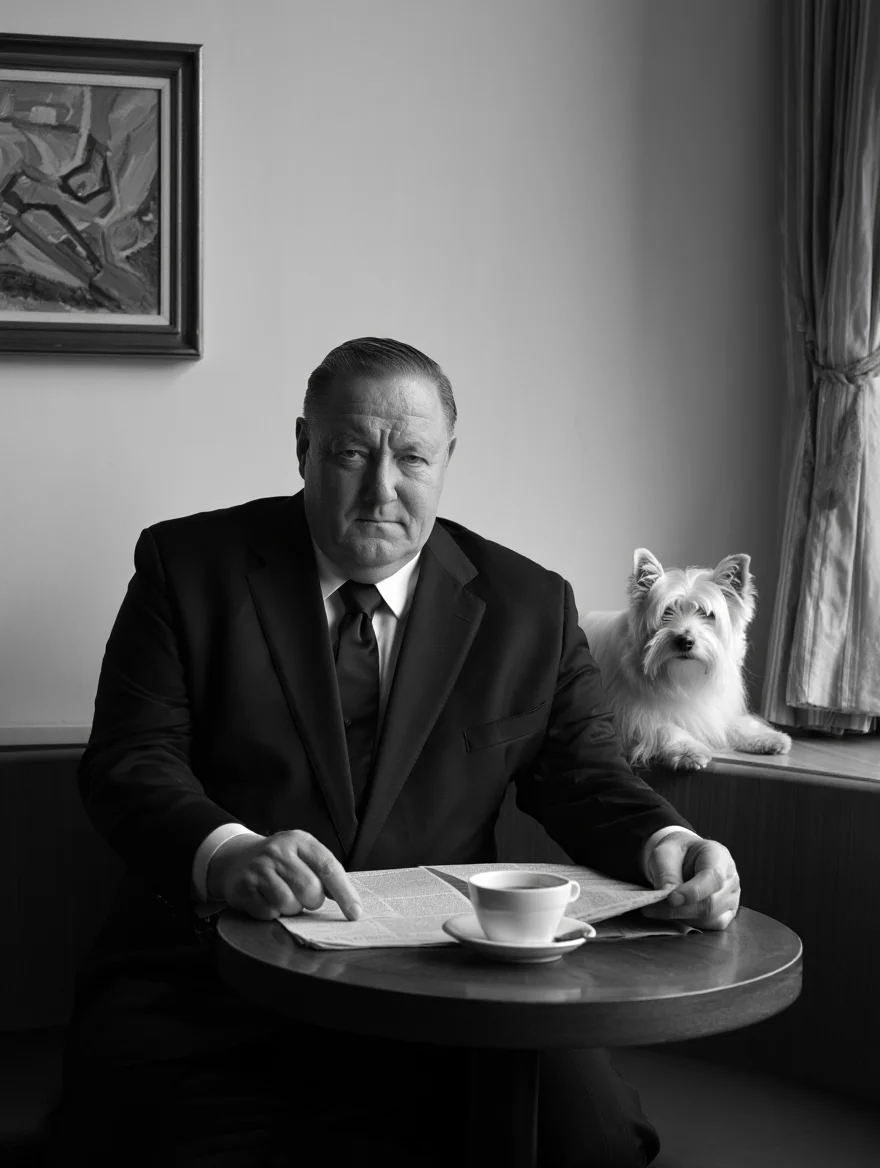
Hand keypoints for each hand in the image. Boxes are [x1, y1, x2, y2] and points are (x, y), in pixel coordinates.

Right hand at [207, 829, 362, 921]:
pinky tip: (267, 900)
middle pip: (310, 890)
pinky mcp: (243, 887)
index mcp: (300, 841)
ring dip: (291, 909)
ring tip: (284, 897)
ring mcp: (259, 868)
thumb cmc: (280, 861)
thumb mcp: (302, 855)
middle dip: (312, 901)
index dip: (344, 893)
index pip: (328, 867)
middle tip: (304, 897)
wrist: (236, 858)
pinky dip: (272, 913)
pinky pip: (268, 913)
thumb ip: (324, 873)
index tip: (355, 913)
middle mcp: (278, 851)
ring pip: (289, 904)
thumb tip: (350, 902)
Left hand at [641, 831, 739, 929]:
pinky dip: (690, 923)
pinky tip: (675, 912)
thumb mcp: (664, 853)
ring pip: (710, 918)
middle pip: (711, 903)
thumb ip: (666, 872)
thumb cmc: (676, 853)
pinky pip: (710, 927)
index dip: (693, 892)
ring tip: (660, 907)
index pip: (713, 878)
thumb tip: (669, 898)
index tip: (671, 898)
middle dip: (680, 909)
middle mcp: (730, 878)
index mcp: (719, 856)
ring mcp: (731, 898)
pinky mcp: (726, 914)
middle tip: (652, 906)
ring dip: (682, 917)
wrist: (684, 858)